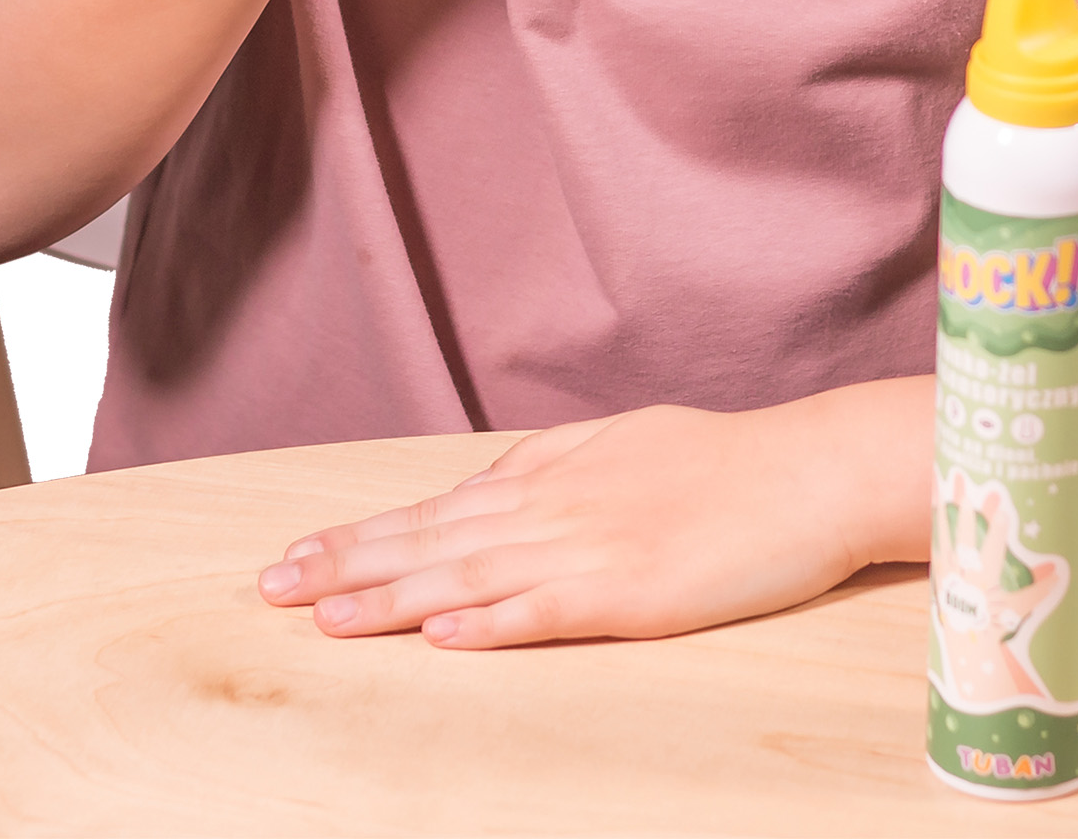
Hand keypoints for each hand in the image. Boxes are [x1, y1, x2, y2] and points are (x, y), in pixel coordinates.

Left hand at [255, 394, 897, 648]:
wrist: (809, 471)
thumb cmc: (725, 461)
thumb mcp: (625, 442)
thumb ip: (552, 464)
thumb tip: (488, 485)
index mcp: (554, 473)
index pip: (435, 509)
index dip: (362, 533)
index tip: (296, 554)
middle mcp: (557, 506)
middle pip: (432, 538)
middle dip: (347, 564)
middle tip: (269, 588)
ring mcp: (592, 547)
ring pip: (470, 574)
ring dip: (391, 597)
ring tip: (323, 618)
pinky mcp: (633, 590)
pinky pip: (548, 609)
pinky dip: (489, 622)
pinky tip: (440, 635)